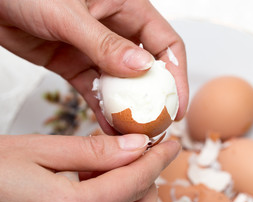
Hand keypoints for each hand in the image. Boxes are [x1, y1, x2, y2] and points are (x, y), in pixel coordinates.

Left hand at [0, 0, 188, 133]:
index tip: (177, 104)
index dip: (176, 74)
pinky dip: (103, 109)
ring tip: (135, 133)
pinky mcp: (77, 65)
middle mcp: (116, 30)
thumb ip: (104, 42)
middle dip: (153, 98)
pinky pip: (95, 91)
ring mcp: (96, 51)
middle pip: (146, 69)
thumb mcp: (69, 12)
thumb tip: (141, 66)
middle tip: (157, 125)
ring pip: (121, 84)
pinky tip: (110, 127)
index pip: (165, 44)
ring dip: (128, 108)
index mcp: (126, 7)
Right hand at [0, 134, 179, 201]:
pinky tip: (94, 181)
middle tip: (134, 159)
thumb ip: (94, 151)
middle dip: (146, 190)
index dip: (158, 160)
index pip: (134, 184)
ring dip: (129, 198)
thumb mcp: (42, 150)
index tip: (172, 145)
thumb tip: (136, 146)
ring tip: (107, 167)